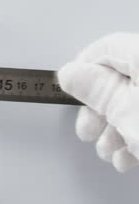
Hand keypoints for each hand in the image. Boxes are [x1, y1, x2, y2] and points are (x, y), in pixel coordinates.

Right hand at [57, 33, 138, 172]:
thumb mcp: (125, 111)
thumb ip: (95, 89)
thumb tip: (71, 75)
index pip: (105, 48)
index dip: (82, 70)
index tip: (70, 90)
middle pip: (120, 80)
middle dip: (98, 110)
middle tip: (88, 127)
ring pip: (135, 102)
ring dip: (114, 129)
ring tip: (109, 148)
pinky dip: (136, 135)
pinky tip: (129, 154)